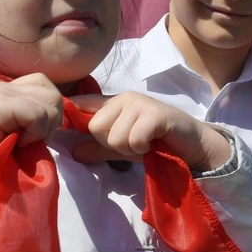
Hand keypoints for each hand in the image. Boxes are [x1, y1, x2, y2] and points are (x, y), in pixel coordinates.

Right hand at [0, 73, 62, 251]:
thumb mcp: (14, 138)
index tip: (33, 140)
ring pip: (50, 99)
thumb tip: (61, 118)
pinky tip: (14, 146)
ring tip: (20, 145)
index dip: (49, 114)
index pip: (45, 87)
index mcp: (3, 92)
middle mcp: (0, 86)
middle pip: (52, 90)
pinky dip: (34, 134)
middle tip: (29, 144)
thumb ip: (32, 122)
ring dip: (43, 128)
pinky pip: (38, 113)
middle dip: (50, 120)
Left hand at [69, 92, 231, 171]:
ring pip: (114, 136)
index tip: (58, 125)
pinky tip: (153, 144)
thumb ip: (99, 148)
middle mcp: (124, 98)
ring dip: (129, 148)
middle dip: (112, 143)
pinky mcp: (155, 114)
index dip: (69, 114)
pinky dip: (142, 148)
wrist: (193, 145)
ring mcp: (140, 104)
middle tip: (132, 144)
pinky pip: (133, 138)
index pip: (81, 103)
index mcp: (113, 103)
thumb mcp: (123, 148)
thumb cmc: (157, 143)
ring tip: (145, 144)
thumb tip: (74, 153)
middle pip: (96, 127)